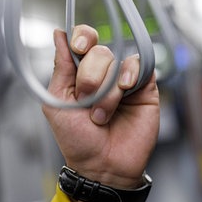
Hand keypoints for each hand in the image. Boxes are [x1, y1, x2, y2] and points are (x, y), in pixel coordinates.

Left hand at [43, 25, 159, 201]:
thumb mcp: (57, 103)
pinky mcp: (144, 89)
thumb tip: (59, 35)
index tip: (78, 48)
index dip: (81, 38)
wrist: (103, 166)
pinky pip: (140, 65)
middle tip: (87, 102)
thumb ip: (61, 69)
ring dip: (107, 90)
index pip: (82, 40)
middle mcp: (102, 74)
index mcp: (79, 74)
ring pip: (117, 60)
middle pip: (99, 50)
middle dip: (90, 77)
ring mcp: (123, 81)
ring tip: (103, 116)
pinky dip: (129, 75)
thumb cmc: (78, 141)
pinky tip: (125, 90)